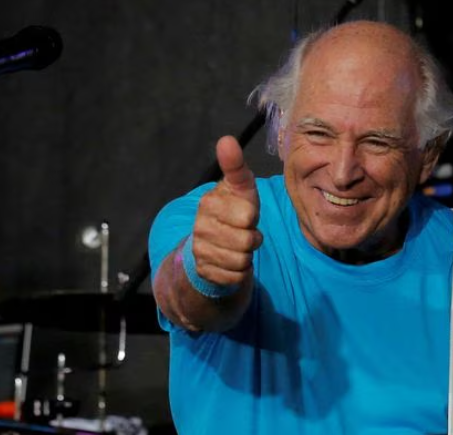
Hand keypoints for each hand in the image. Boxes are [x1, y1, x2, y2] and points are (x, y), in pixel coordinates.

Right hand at [188, 135, 262, 289]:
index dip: (253, 218)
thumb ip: (235, 167)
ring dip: (247, 257)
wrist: (211, 247)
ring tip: (238, 248)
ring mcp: (200, 250)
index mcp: (209, 202)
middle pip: (247, 241)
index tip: (245, 214)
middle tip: (244, 233)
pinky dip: (240, 273)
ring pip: (242, 260)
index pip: (248, 216)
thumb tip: (226, 140)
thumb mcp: (240, 189)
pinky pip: (236, 277)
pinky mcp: (204, 272)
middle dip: (252, 239)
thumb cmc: (234, 212)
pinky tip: (231, 263)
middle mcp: (200, 226)